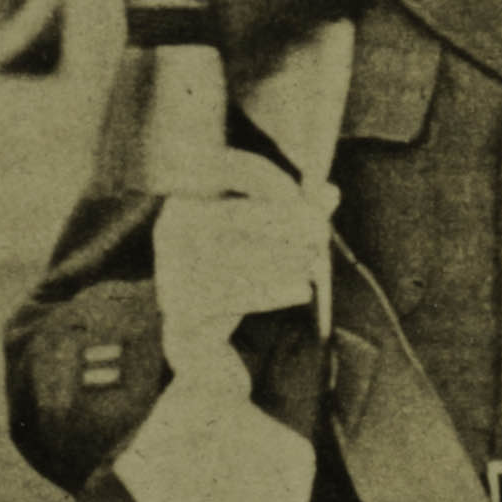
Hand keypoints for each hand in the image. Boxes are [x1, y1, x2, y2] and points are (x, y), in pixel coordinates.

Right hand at [157, 168, 332, 349]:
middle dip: (284, 220)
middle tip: (321, 230)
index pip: (227, 172)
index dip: (271, 181)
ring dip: (284, 256)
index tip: (306, 198)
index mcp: (187, 198)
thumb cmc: (232, 268)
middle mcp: (171, 228)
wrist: (196, 330)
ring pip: (236, 257)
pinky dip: (274, 293)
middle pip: (233, 215)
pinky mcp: (182, 306)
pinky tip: (304, 290)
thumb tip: (330, 193)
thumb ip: (293, 211)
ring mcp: (171, 267)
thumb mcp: (258, 236)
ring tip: (315, 260)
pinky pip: (234, 296)